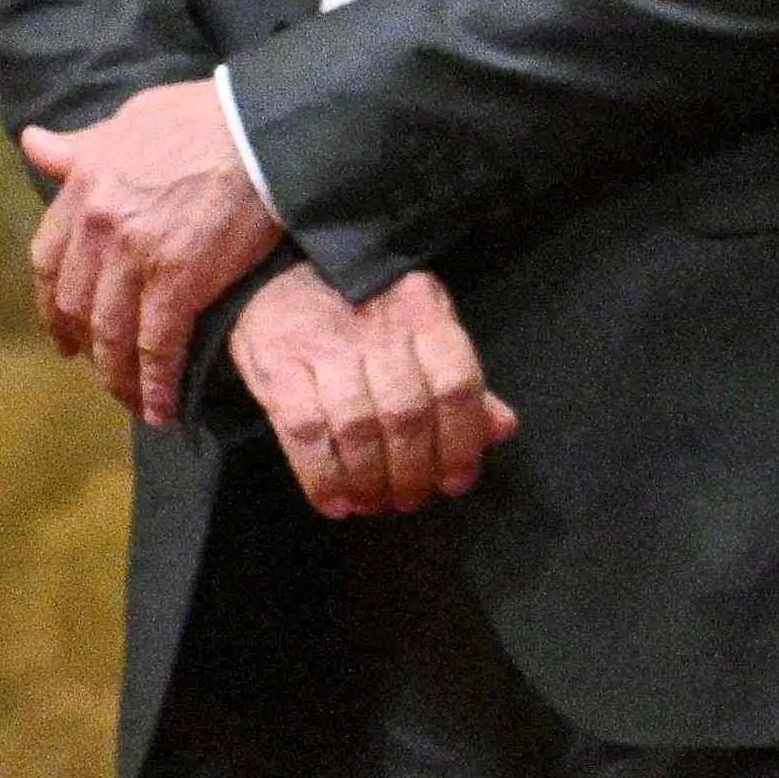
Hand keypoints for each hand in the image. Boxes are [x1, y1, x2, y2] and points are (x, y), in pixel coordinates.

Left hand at [20, 81, 287, 410]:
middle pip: (79, 306)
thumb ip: (84, 144)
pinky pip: (157, 345)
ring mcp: (136, 258)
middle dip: (87, 347)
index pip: (49, 260)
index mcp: (84, 189)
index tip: (64, 330)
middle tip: (102, 372)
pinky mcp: (180, 282)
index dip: (53, 303)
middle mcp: (99, 228)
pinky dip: (155, 382)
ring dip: (120, 378)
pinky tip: (162, 407)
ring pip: (112, 335)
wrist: (264, 128)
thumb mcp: (132, 120)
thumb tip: (33, 143)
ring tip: (135, 402)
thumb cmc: (208, 114)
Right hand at [237, 263, 515, 519]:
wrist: (282, 274)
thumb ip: (457, 381)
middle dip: (411, 470)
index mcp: (425, 316)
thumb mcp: (421, 329)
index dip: (460, 442)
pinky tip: (334, 501)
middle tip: (410, 500)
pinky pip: (303, 429)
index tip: (455, 482)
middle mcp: (379, 328)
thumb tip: (502, 429)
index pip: (456, 385)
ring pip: (356, 424)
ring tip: (374, 503)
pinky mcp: (277, 364)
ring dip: (368, 478)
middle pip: (406, 412)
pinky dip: (321, 474)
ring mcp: (325, 345)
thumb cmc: (365, 312)